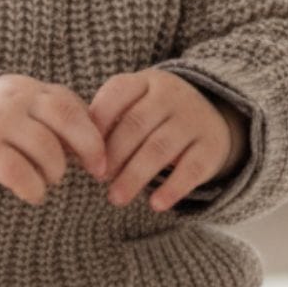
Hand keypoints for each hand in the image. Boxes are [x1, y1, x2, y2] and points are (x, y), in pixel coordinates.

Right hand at [0, 74, 106, 205]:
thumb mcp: (30, 108)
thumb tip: (99, 142)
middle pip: (64, 121)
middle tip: (94, 172)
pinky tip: (34, 193)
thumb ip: (61, 114)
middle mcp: (16, 102)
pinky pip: (20, 173)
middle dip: (87, 150)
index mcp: (32, 90)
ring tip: (50, 178)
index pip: (70, 106)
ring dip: (56, 172)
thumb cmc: (3, 122)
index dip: (93, 135)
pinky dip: (34, 189)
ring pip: (46, 150)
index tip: (101, 160)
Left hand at [89, 70, 239, 211]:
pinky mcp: (211, 148)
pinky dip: (172, 188)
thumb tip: (76, 153)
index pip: (116, 94)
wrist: (211, 116)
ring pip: (159, 149)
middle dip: (112, 154)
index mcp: (146, 82)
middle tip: (98, 178)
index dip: (96, 124)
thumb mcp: (135, 103)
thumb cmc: (156, 115)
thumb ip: (107, 120)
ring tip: (116, 198)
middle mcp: (171, 96)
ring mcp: (193, 121)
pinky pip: (191, 169)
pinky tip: (155, 204)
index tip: (83, 151)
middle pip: (135, 125)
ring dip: (134, 176)